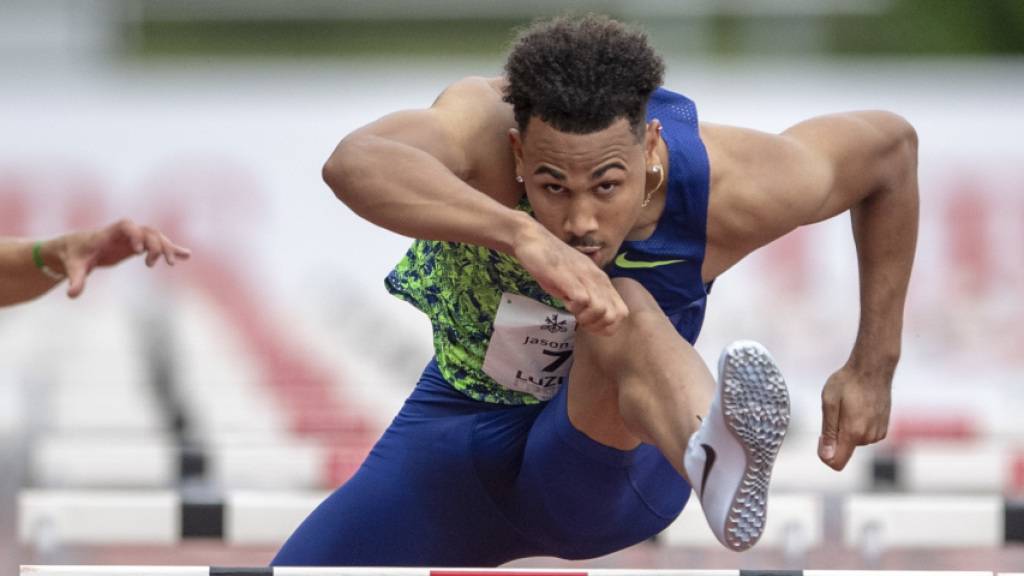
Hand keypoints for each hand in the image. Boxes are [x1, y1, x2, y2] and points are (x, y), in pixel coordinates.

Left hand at [55, 219, 190, 297]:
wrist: (76, 248)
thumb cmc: (75, 256)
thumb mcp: (74, 268)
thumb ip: (76, 280)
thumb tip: (72, 295)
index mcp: (108, 234)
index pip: (126, 226)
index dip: (135, 235)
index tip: (138, 252)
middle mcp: (124, 234)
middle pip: (147, 231)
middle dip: (157, 245)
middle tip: (160, 264)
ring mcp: (132, 239)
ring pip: (155, 237)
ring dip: (166, 248)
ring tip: (173, 263)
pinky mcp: (137, 246)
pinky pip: (157, 245)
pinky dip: (171, 249)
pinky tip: (186, 256)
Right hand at [512, 221, 627, 334]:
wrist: (533, 239)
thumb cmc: (552, 262)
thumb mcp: (574, 281)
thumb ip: (585, 296)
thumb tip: (590, 317)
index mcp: (601, 281)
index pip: (621, 312)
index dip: (607, 326)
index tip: (589, 324)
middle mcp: (597, 278)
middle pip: (615, 315)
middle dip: (598, 325)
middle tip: (580, 321)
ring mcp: (584, 277)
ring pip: (602, 310)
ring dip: (586, 318)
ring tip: (572, 312)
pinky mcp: (568, 276)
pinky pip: (582, 300)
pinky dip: (575, 308)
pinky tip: (565, 303)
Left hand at [818, 362, 892, 469]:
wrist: (872, 369)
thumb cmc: (847, 382)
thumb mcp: (829, 403)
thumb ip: (828, 432)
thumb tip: (826, 457)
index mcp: (853, 433)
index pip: (837, 462)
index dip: (824, 455)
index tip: (821, 437)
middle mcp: (868, 437)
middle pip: (845, 450)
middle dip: (835, 437)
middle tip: (835, 412)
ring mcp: (878, 433)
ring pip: (854, 443)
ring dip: (847, 430)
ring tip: (848, 407)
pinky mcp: (883, 428)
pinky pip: (864, 436)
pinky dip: (857, 426)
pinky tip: (858, 408)